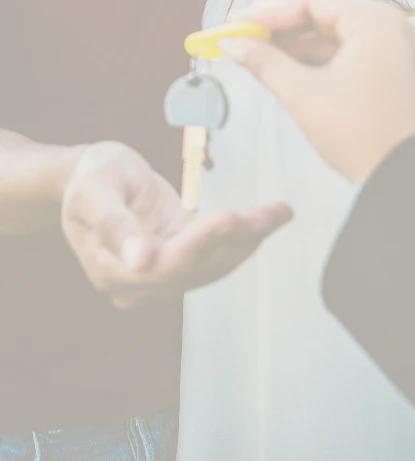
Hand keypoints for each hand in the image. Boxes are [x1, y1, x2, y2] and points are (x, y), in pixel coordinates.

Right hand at [61, 141, 290, 308]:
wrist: (92, 177)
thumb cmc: (90, 179)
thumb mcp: (94, 192)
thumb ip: (113, 225)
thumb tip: (139, 261)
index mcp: (110, 270)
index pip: (163, 265)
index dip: (199, 244)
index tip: (228, 219)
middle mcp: (138, 282)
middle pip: (196, 266)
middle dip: (235, 239)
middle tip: (268, 213)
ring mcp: (163, 273)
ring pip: (214, 262)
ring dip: (249, 238)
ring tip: (278, 212)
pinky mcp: (182, 256)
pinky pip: (219, 252)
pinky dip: (246, 235)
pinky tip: (271, 218)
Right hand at [221, 0, 414, 182]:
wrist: (399, 178)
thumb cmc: (362, 137)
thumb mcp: (303, 95)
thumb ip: (264, 62)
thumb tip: (231, 44)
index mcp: (375, 22)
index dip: (268, 10)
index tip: (236, 23)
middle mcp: (387, 25)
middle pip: (322, 9)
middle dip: (278, 25)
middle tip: (240, 35)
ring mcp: (388, 45)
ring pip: (329, 30)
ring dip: (293, 42)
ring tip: (252, 52)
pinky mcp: (384, 65)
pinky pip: (342, 48)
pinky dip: (312, 56)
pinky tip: (280, 65)